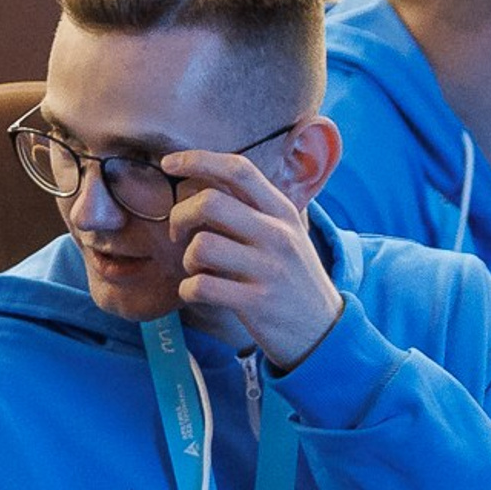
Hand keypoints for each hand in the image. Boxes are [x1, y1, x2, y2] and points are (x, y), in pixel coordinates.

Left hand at [159, 144, 341, 368]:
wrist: (321, 329)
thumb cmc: (289, 276)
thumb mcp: (282, 234)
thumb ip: (250, 208)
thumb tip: (205, 177)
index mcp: (282, 211)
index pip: (239, 169)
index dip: (198, 160)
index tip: (169, 163)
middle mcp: (278, 234)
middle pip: (210, 203)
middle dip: (179, 216)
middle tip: (178, 234)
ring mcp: (269, 268)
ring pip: (200, 246)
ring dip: (186, 259)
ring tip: (198, 270)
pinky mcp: (257, 301)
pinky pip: (200, 286)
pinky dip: (188, 290)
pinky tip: (199, 293)